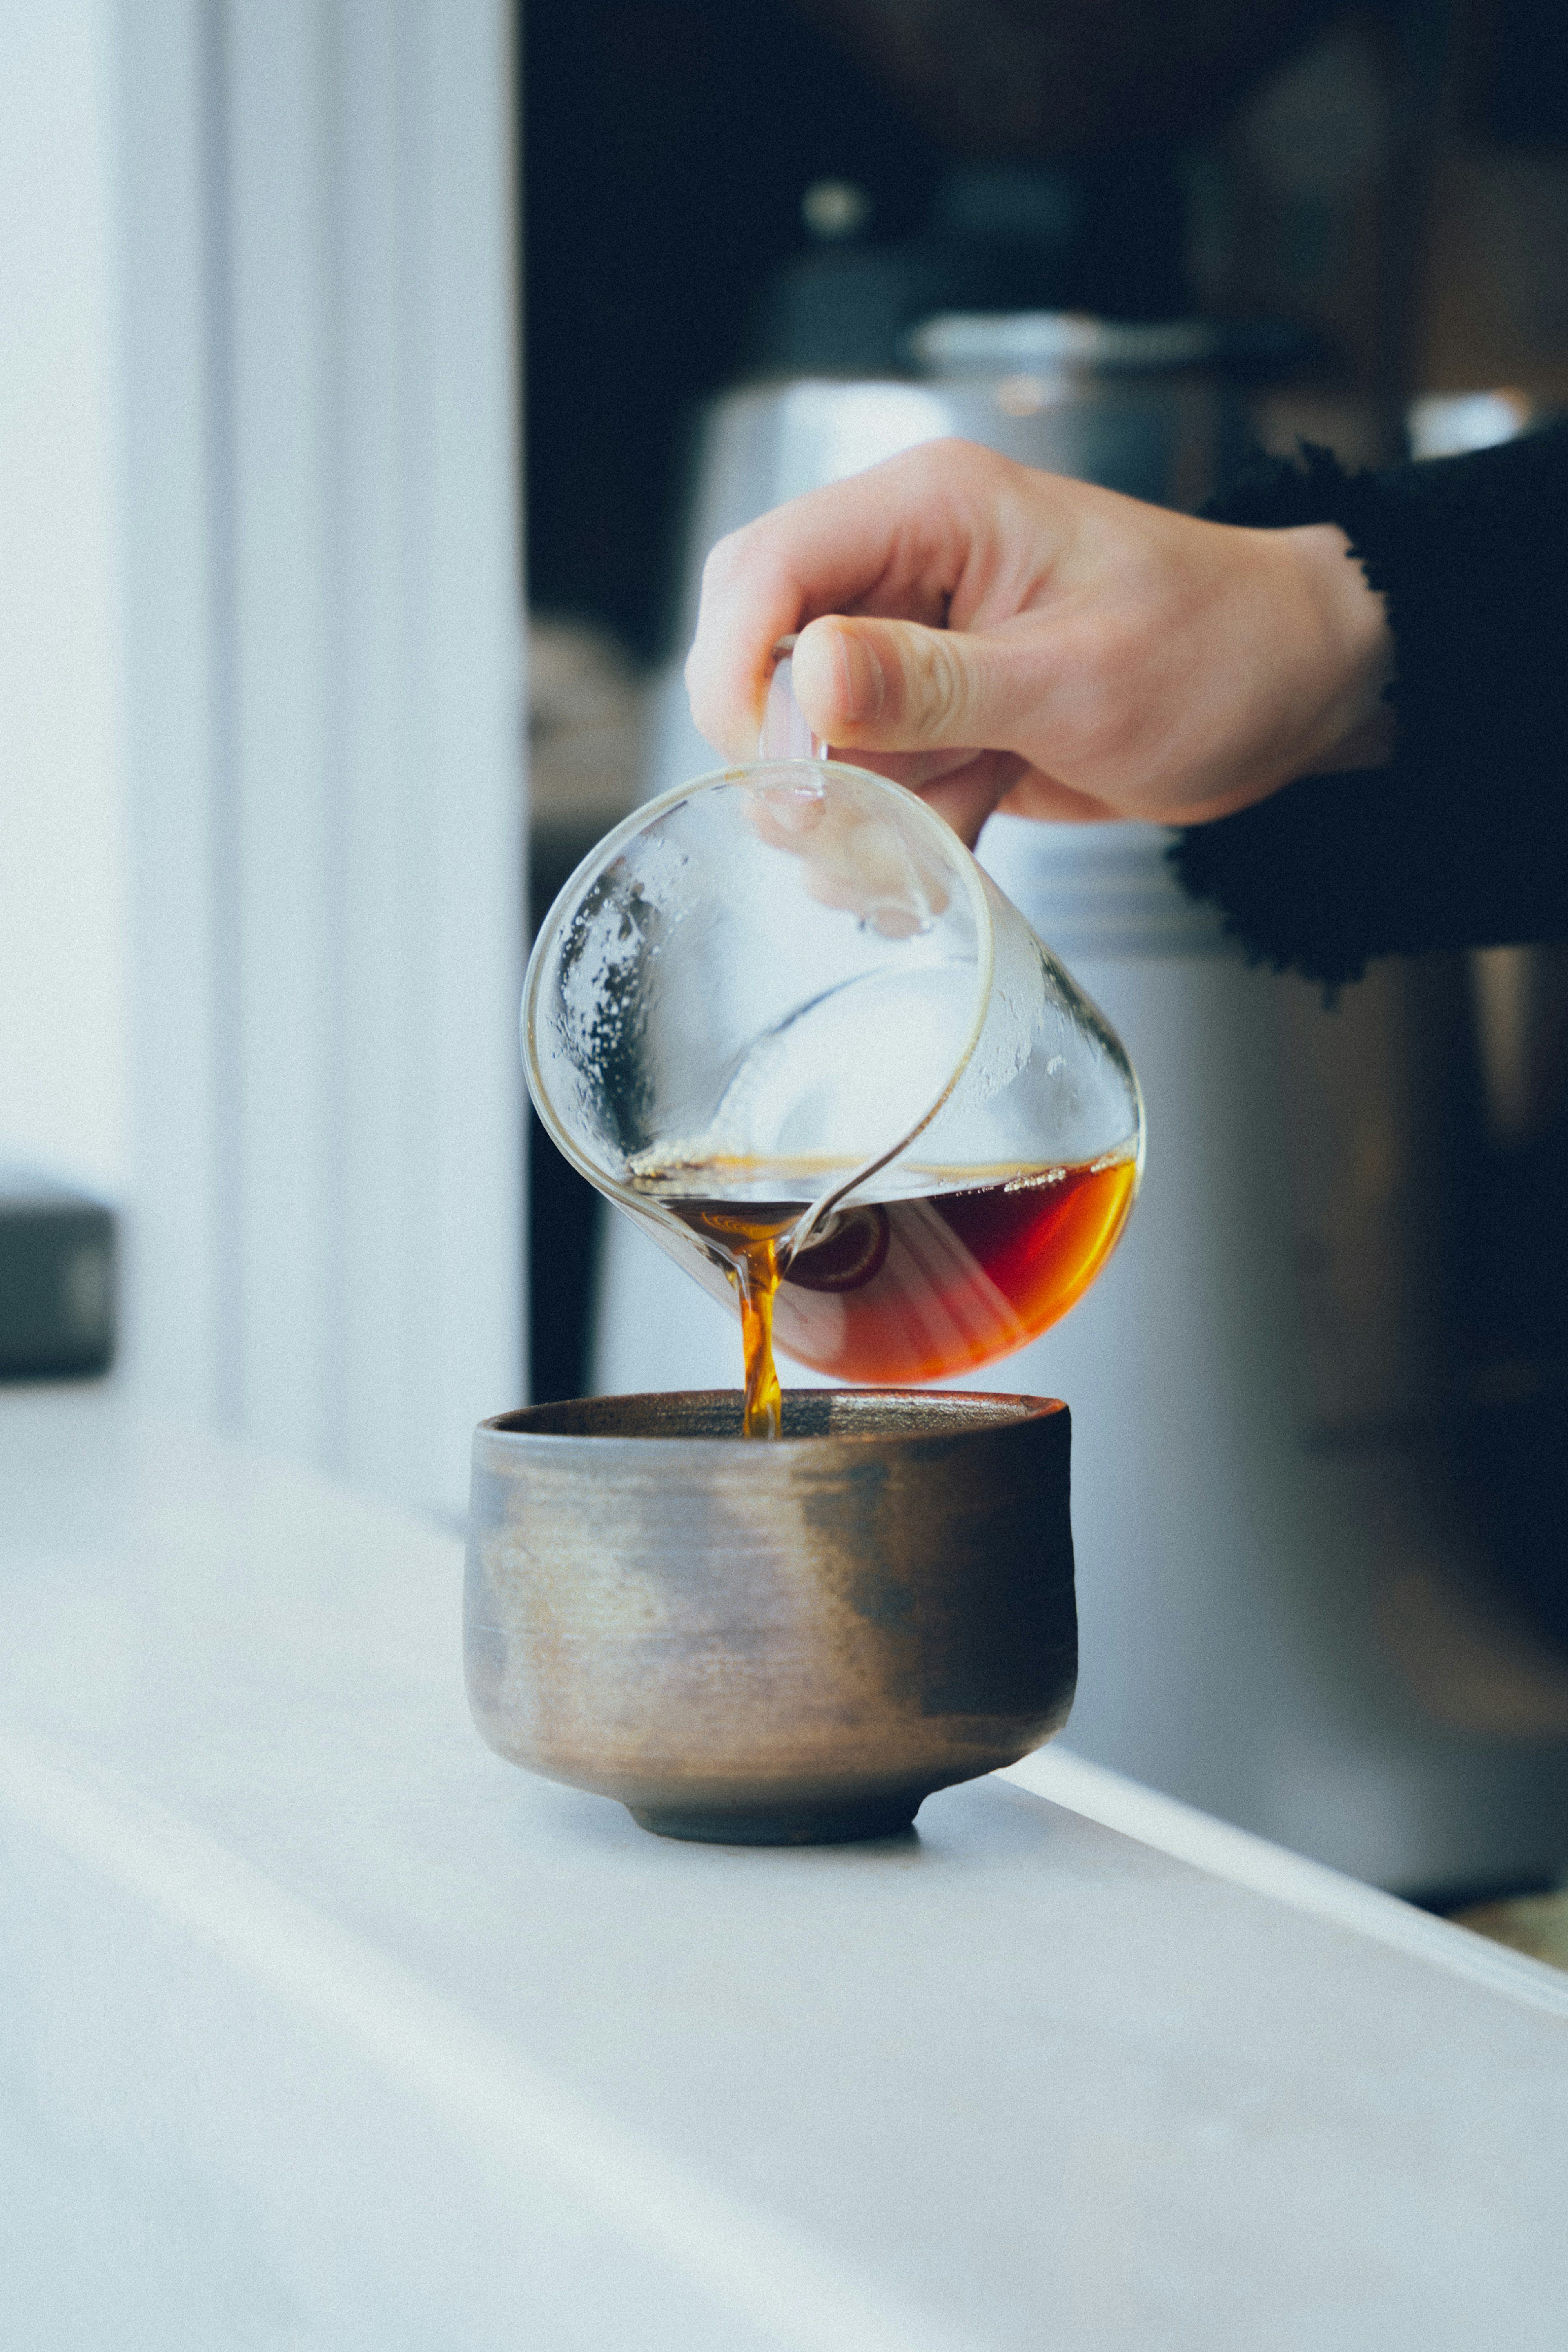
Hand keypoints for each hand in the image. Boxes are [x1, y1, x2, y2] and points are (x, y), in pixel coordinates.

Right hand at [685, 439, 1394, 845]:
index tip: (773, 767)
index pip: (762, 571)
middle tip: (855, 825)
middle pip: (757, 658)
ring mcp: (913, 651)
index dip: (738, 671)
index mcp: (928, 512)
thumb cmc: (1220, 650)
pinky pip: (865, 785)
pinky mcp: (933, 720)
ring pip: (803, 740)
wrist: (1295, 692)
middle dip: (792, 758)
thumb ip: (934, 682)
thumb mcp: (1080, 676)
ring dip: (855, 811)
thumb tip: (807, 677)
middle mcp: (902, 571)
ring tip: (947, 828)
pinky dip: (897, 832)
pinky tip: (963, 837)